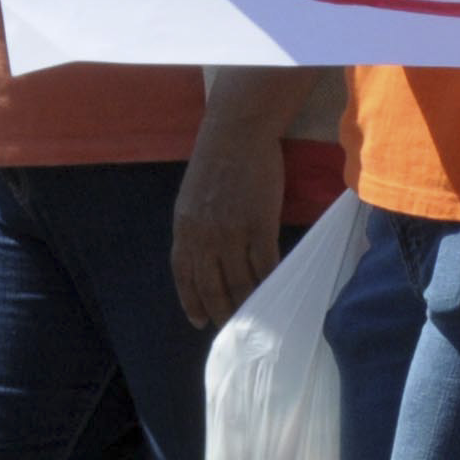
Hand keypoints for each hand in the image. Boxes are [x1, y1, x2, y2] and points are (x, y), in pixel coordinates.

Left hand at [169, 147, 290, 330]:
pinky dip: (269, 282)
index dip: (191, 302)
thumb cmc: (216, 161)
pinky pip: (265, 265)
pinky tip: (274, 291)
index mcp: (184, 229)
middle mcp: (204, 237)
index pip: (184, 276)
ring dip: (247, 303)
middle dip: (221, 311)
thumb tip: (205, 256)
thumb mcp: (192, 198)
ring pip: (240, 282)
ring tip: (256, 316)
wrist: (237, 133)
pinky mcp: (260, 226)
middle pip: (212, 287)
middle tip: (232, 326)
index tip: (199, 321)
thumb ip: (195, 228)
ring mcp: (232, 233)